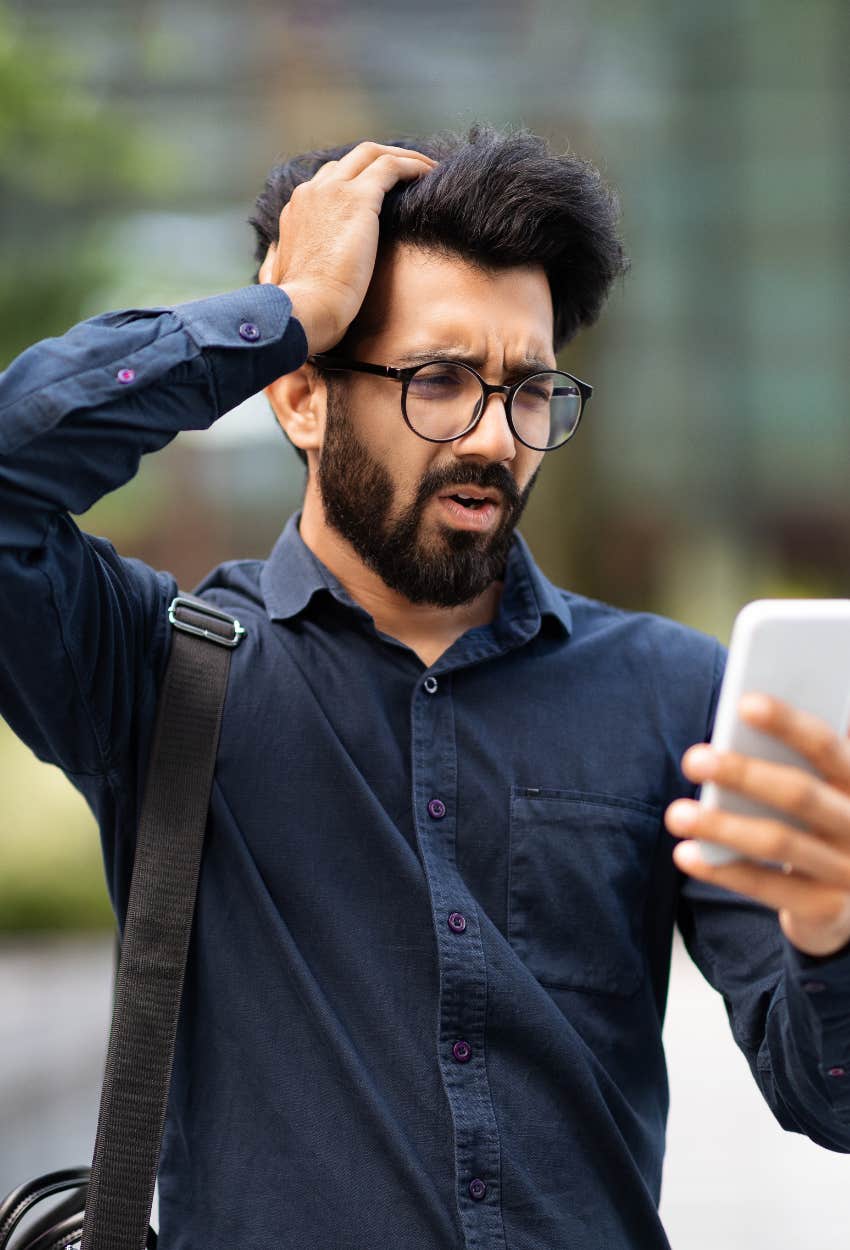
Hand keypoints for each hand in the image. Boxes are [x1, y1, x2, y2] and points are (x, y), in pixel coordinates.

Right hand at [257, 141, 437, 352]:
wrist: (305, 311)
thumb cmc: (299, 309)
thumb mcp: (280, 278)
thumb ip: (278, 260)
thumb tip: (275, 255)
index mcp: (296, 211)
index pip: (329, 180)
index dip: (358, 180)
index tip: (383, 193)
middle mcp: (311, 192)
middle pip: (351, 159)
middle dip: (383, 160)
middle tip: (411, 174)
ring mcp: (333, 191)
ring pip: (372, 154)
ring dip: (403, 157)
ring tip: (427, 170)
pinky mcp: (358, 199)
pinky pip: (391, 167)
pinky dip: (413, 166)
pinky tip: (431, 176)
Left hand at [665, 694, 849, 957]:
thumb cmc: (819, 819)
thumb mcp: (819, 786)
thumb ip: (793, 761)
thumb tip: (737, 723)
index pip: (826, 745)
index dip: (788, 723)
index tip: (744, 703)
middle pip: (799, 794)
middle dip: (743, 774)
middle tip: (692, 759)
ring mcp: (848, 871)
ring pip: (778, 843)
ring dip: (723, 827)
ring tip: (676, 814)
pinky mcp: (827, 909)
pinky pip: (768, 889)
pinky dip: (723, 871)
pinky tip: (686, 854)